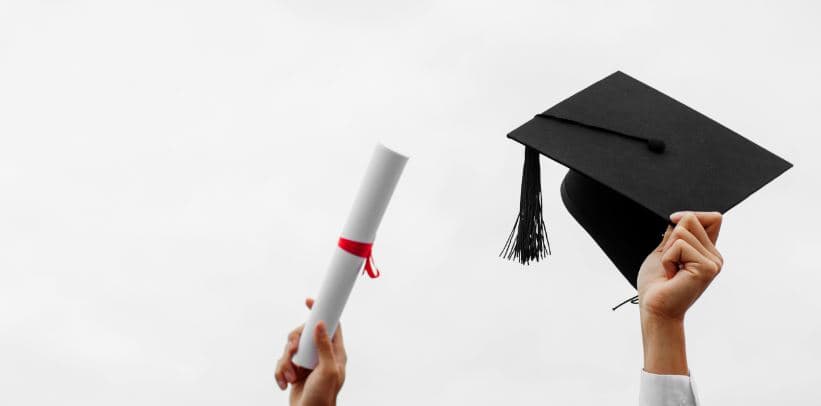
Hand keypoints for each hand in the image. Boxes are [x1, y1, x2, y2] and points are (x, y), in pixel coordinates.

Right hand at [275, 298, 346, 405]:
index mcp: (334, 352)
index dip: (321, 311)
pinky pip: (282, 363)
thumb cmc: (323, 396)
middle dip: (293, 342)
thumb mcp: (328, 371)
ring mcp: (307, 362)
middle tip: (293, 351)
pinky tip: (284, 383)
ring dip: (285, 363)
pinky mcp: (295, 371)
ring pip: (290, 348)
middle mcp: (320, 355)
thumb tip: (321, 324)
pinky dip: (280, 372)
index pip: (331, 324)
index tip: (309, 301)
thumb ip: (324, 347)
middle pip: (303, 333)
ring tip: (291, 377)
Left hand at [636, 211, 723, 374]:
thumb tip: (681, 216)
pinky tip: (672, 275)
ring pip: (683, 230)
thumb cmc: (657, 285)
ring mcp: (714, 262)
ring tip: (671, 270)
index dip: (690, 216)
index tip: (673, 227)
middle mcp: (715, 256)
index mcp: (707, 251)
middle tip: (670, 263)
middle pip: (692, 219)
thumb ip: (676, 234)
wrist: (655, 308)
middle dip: (671, 237)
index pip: (712, 218)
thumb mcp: (665, 252)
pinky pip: (679, 245)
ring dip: (668, 250)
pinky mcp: (707, 267)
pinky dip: (668, 258)